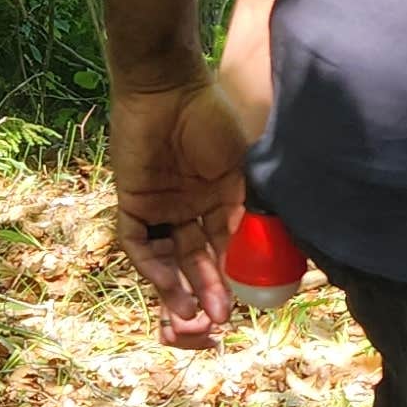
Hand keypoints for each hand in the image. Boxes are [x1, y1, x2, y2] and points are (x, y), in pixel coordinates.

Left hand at [106, 67, 255, 341]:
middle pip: (198, 262)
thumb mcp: (242, 167)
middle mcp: (191, 209)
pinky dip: (153, 267)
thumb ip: (250, 206)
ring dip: (180, 289)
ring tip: (193, 316)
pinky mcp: (133, 202)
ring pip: (169, 260)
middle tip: (220, 320)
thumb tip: (273, 248)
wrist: (168, 86)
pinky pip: (140, 243)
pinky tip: (169, 285)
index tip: (246, 303)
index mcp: (220, 200)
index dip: (235, 279)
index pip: (227, 249)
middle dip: (209, 292)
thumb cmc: (211, 117)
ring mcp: (160, 207)